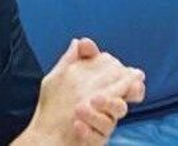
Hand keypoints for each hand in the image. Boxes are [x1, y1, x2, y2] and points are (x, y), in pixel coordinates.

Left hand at [19, 37, 146, 145]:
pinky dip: (89, 130)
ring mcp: (104, 123)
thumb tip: (82, 41)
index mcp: (103, 89)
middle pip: (126, 95)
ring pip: (117, 114)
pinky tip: (77, 125)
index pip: (125, 80)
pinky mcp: (96, 139)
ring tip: (80, 108)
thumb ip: (72, 60)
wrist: (42, 135)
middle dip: (126, 90)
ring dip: (104, 108)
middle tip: (108, 86)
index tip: (134, 73)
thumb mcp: (58, 78)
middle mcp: (107, 106)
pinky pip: (100, 136)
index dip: (133, 77)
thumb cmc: (53, 105)